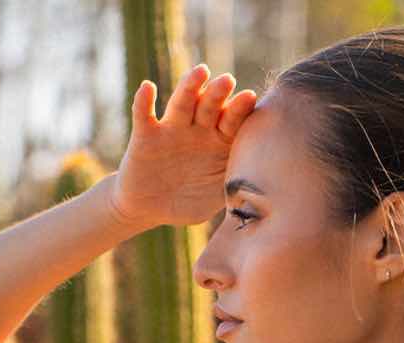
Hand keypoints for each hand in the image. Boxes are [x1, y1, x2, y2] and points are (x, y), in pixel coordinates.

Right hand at [110, 63, 257, 232]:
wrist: (148, 209)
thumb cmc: (187, 201)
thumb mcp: (213, 199)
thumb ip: (233, 189)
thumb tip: (260, 189)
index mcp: (217, 142)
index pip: (231, 121)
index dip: (239, 110)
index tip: (250, 98)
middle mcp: (196, 130)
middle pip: (209, 106)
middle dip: (218, 93)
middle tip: (228, 81)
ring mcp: (171, 130)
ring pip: (181, 104)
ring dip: (190, 87)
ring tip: (200, 72)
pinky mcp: (145, 135)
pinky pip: (143, 115)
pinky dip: (143, 102)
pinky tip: (148, 88)